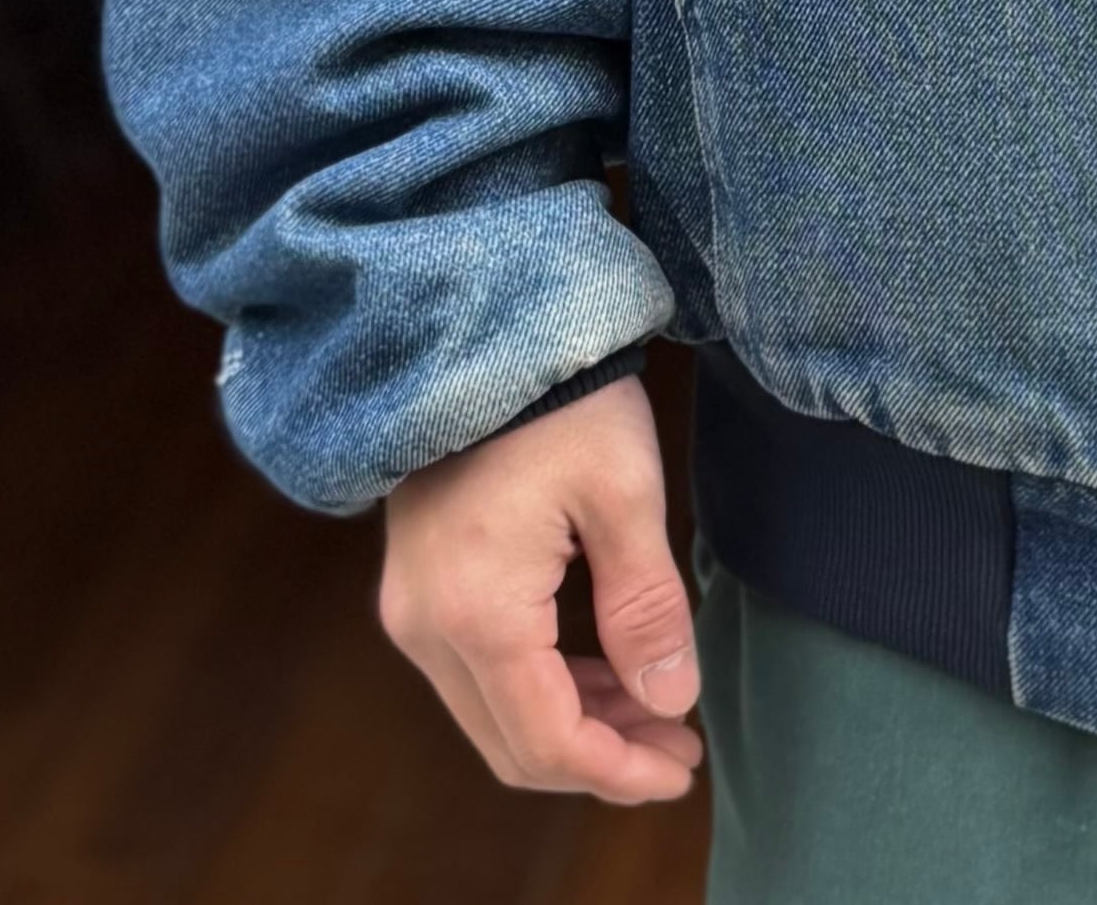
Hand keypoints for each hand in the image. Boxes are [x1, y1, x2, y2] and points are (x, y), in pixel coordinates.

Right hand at [378, 374, 703, 804]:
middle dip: (601, 758)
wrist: (477, 325)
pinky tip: (606, 669)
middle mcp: (427, 628)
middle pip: (514, 742)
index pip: (548, 741)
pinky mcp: (420, 583)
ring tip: (657, 710)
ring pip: (495, 711)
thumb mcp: (621, 493)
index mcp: (477, 615)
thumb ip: (645, 606)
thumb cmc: (559, 398)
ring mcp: (413, 608)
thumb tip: (672, 699)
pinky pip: (481, 669)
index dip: (617, 771)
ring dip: (576, 722)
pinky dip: (543, 684)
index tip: (683, 766)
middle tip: (679, 748)